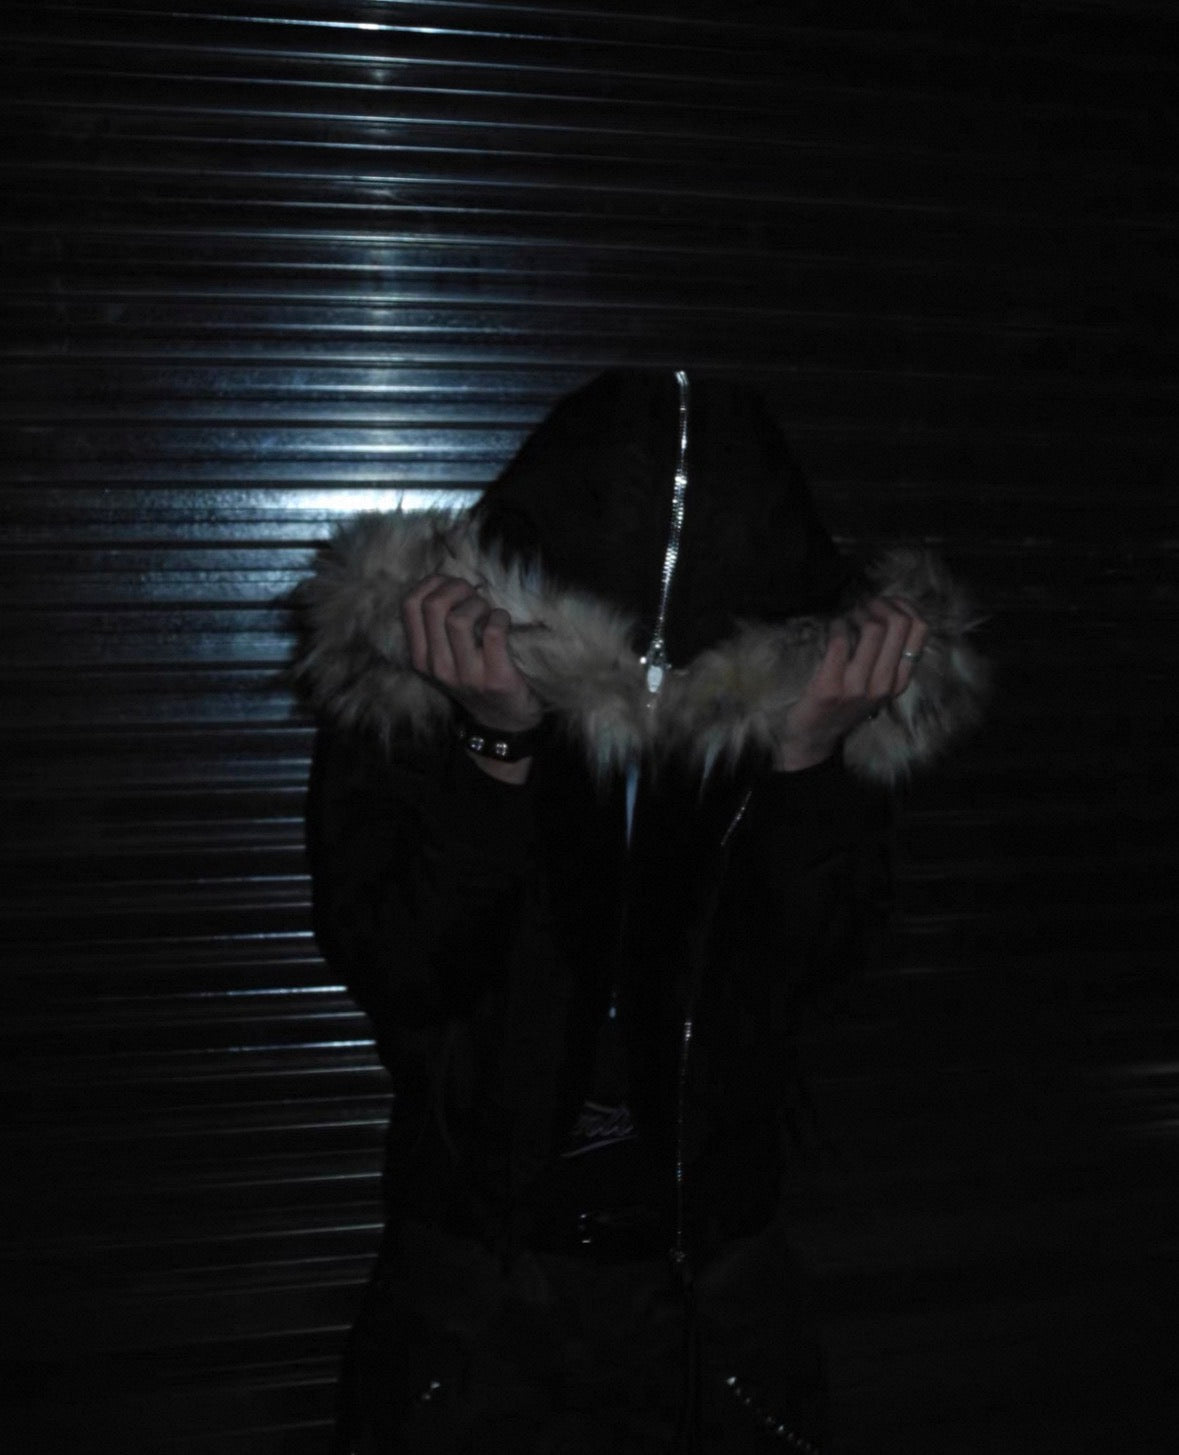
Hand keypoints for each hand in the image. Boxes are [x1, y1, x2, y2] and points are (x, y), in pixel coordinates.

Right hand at [402, 575, 542, 780]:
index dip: (432, 583)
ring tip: (488, 612)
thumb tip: (444, 581)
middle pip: (433, 606)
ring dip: (479, 604)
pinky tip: (503, 622)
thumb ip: (437, 627)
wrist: (503, 721)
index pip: (409, 605)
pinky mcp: (496, 679)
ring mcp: (465, 675)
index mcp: (420, 658)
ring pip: (459, 619)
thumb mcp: (445, 657)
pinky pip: (494, 632)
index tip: (451, 585)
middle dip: (457, 588)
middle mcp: (437, 667)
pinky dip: (501, 618)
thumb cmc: (475, 677)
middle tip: (474, 595)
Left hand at [774, 596, 928, 771]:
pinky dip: (836, 625)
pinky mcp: (830, 687)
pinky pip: (840, 641)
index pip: (920, 630)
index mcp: (899, 681)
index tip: (887, 603)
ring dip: (857, 612)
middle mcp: (884, 685)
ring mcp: (858, 687)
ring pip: (873, 629)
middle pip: (898, 624)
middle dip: (880, 604)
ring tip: (847, 616)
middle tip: (863, 605)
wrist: (814, 736)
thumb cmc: (845, 702)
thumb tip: (891, 609)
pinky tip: (833, 628)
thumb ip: (888, 655)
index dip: (904, 606)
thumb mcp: (877, 684)